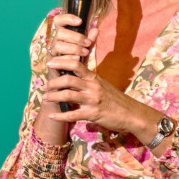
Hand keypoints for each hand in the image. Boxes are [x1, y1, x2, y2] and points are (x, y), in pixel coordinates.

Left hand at [43, 56, 161, 141]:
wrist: (132, 114)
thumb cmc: (116, 100)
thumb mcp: (103, 86)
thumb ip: (89, 81)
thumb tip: (74, 77)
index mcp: (94, 78)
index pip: (76, 64)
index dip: (61, 62)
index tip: (50, 62)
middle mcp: (92, 86)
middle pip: (68, 79)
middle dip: (53, 82)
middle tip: (46, 86)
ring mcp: (93, 100)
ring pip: (68, 94)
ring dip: (54, 96)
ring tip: (46, 98)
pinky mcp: (93, 113)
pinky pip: (73, 114)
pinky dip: (60, 116)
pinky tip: (52, 116)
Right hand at [46, 13, 96, 78]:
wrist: (66, 82)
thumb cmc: (75, 63)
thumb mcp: (84, 50)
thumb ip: (89, 40)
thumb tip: (96, 29)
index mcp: (62, 36)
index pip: (58, 21)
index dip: (67, 18)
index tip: (80, 21)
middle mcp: (55, 42)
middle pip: (60, 33)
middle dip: (76, 37)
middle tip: (87, 43)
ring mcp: (52, 53)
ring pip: (58, 45)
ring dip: (73, 48)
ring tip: (85, 52)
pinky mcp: (51, 64)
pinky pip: (58, 58)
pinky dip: (69, 58)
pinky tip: (78, 59)